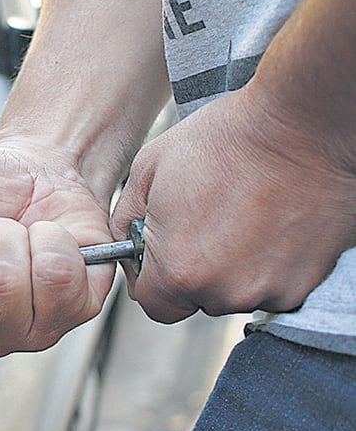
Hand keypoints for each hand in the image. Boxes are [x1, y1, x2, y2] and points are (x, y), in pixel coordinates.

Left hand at [112, 87, 355, 323]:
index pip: (154, 305)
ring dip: (233, 269)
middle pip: (197, 300)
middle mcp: (225, 292)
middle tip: (206, 226)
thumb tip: (125, 245)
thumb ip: (125, 220)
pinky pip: (275, 287)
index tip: (162, 255)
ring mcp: (269, 290)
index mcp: (180, 272)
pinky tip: (269, 226)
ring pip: (236, 294)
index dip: (153, 281)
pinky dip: (270, 265)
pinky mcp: (306, 282)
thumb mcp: (148, 170)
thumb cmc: (226, 140)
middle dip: (195, 272)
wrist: (301, 124)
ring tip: (240, 219)